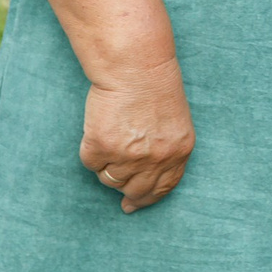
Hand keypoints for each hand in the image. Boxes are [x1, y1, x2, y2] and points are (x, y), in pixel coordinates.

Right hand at [80, 57, 194, 211]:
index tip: (133, 205)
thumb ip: (165, 152)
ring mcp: (128, 156)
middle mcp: (156, 159)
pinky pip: (91, 163)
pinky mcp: (102, 149)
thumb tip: (142, 185)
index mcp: (180, 151)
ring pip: (109, 179)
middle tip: (117, 183)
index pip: (164, 187)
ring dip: (108, 164)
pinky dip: (92, 150)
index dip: (147, 198)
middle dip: (125, 190)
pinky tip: (100, 128)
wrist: (135, 67)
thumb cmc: (154, 87)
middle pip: (136, 190)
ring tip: (113, 135)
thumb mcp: (174, 122)